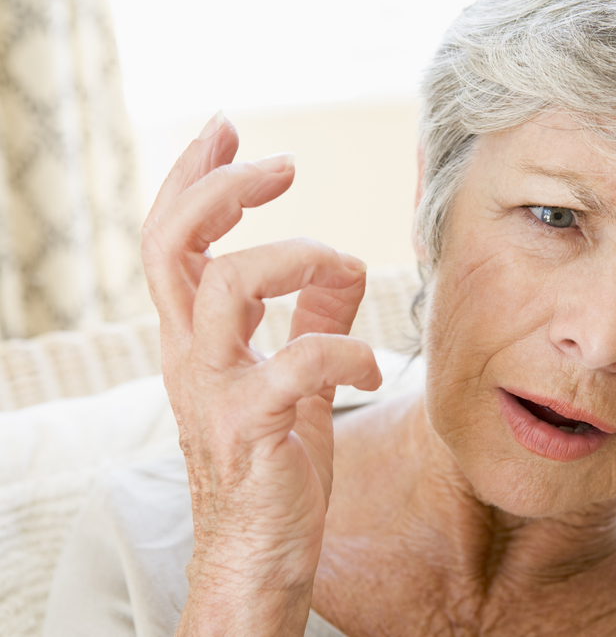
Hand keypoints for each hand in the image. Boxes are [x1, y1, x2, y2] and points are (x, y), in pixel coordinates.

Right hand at [140, 113, 380, 635]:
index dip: (194, 178)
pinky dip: (345, 350)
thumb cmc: (275, 463)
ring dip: (294, 256)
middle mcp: (192, 356)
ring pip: (225, 286)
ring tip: (337, 264)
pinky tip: (374, 365)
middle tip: (282, 164)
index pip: (174, 238)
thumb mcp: (295, 377)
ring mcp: (216, 391)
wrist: (263, 554)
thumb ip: (312, 318)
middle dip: (222, 187)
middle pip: (173, 244)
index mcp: (198, 337)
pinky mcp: (253, 429)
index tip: (228, 130)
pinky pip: (295, 365)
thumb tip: (341, 263)